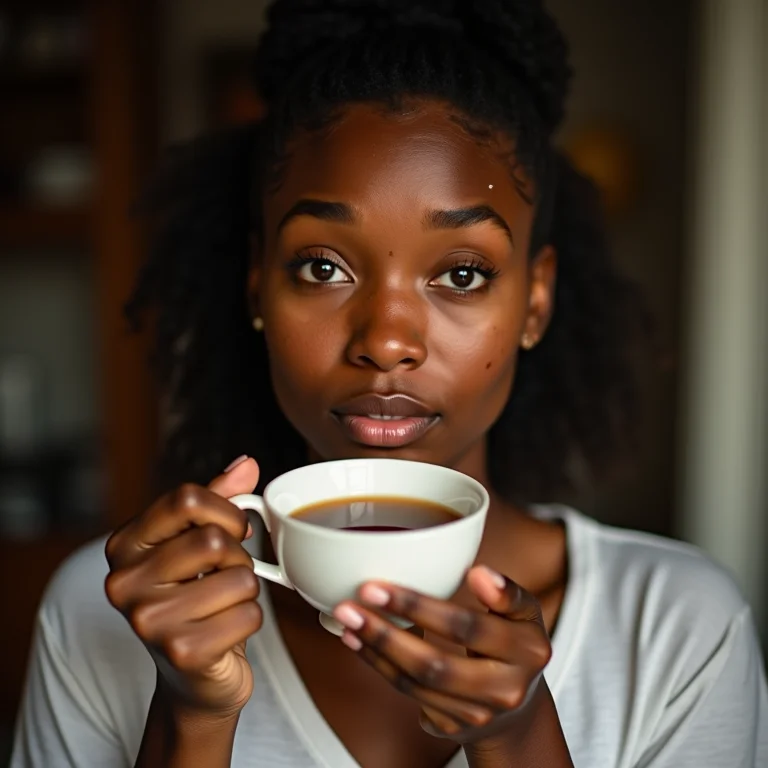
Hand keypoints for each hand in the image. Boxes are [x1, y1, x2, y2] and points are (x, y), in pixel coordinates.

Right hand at [105, 457, 262, 718]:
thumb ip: (218, 500)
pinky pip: (249, 614)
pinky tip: (226, 631)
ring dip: (247, 591)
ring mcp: (148, 621)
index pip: (186, 498)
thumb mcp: (197, 543)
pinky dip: (251, 620)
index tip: (232, 529)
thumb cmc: (196, 598)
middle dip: (238, 556)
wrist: (191, 675)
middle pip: (214, 539)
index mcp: (124, 545)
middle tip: (227, 573)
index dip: (225, 510)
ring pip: (240, 578)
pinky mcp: (180, 653)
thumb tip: (247, 464)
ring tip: (223, 604)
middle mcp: (124, 582)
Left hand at [332, 566, 552, 743]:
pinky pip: (410, 695)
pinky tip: (360, 643)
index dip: (421, 607)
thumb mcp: (523, 613)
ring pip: (417, 684)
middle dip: (387, 634)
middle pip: (437, 665)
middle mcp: (506, 689)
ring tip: (348, 620)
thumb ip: (506, 593)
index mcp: (528, 651)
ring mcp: (478, 714)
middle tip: (352, 605)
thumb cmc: (513, 643)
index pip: (468, 628)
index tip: (381, 588)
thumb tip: (479, 573)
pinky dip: (381, 666)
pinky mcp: (453, 728)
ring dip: (376, 650)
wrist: (516, 706)